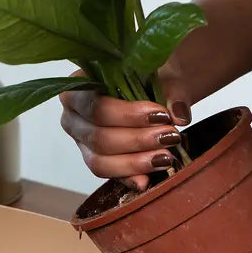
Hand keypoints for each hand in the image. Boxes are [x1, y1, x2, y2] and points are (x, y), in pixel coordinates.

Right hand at [60, 69, 192, 189]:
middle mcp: (73, 118)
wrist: (154, 86)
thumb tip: (178, 115)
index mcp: (78, 89)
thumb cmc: (149, 74)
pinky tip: (147, 180)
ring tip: (166, 157)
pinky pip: (110, 176)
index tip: (161, 115)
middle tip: (170, 136)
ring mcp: (83, 144)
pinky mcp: (98, 162)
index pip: (95, 106)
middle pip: (98, 137)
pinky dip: (130, 178)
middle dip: (137, 140)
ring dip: (135, 162)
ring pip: (100, 162)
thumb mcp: (162, 72)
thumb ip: (172, 89)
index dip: (127, 115)